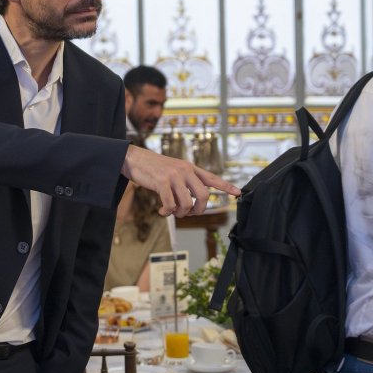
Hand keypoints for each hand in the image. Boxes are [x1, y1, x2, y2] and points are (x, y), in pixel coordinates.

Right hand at [121, 144, 239, 216]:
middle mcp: (185, 170)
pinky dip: (167, 212)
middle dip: (198, 210)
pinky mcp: (162, 182)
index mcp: (190, 168)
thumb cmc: (153, 168)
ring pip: (186, 203)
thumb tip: (190, 203)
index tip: (238, 193)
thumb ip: (184, 182)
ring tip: (172, 212)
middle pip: (203, 195)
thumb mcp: (173, 170)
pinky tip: (162, 211)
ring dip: (180, 213)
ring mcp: (174, 175)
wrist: (134, 159)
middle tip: (189, 214)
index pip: (212, 178)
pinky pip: (170, 204)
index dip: (226, 186)